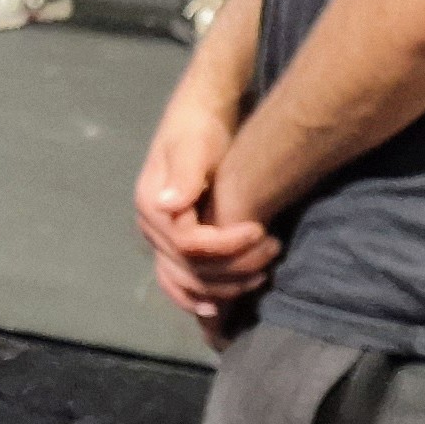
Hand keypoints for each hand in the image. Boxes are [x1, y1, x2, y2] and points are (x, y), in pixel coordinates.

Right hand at [134, 99, 278, 328]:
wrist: (200, 116)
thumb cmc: (199, 127)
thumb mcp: (194, 145)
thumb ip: (183, 174)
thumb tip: (168, 205)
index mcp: (152, 205)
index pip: (189, 245)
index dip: (226, 246)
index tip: (260, 230)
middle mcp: (151, 227)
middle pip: (190, 269)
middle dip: (234, 268)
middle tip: (273, 249)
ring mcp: (160, 237)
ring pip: (186, 281)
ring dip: (224, 286)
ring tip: (263, 271)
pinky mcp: (174, 241)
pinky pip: (179, 280)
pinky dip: (195, 297)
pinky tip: (217, 308)